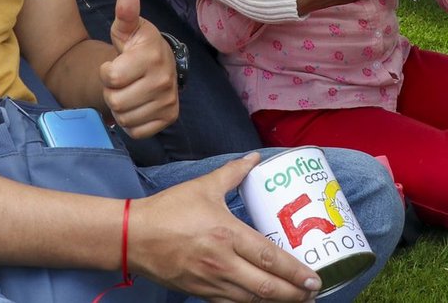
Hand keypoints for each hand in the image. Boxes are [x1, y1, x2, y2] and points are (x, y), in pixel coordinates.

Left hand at [98, 0, 177, 138]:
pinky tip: (137, 106)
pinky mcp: (169, 118)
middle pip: (116, 101)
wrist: (159, 65)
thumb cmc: (137, 47)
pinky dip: (131, 122)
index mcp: (152, 56)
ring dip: (120, 108)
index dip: (106, 73)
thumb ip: (125, 13)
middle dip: (112, 92)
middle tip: (121, 82)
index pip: (112, 78)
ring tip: (128, 92)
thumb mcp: (128, 29)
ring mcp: (168, 101)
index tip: (114, 65)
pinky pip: (137, 132)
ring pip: (125, 118)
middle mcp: (165, 80)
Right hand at [129, 152, 323, 300]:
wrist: (133, 237)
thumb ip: (233, 173)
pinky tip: (263, 301)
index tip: (315, 277)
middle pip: (266, 287)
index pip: (269, 258)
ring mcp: (210, 282)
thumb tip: (254, 159)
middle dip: (294, 294)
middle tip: (313, 292)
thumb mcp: (203, 186)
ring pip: (251, 300)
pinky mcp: (199, 293)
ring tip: (296, 300)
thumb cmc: (168, 210)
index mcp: (226, 234)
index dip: (295, 271)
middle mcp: (222, 263)